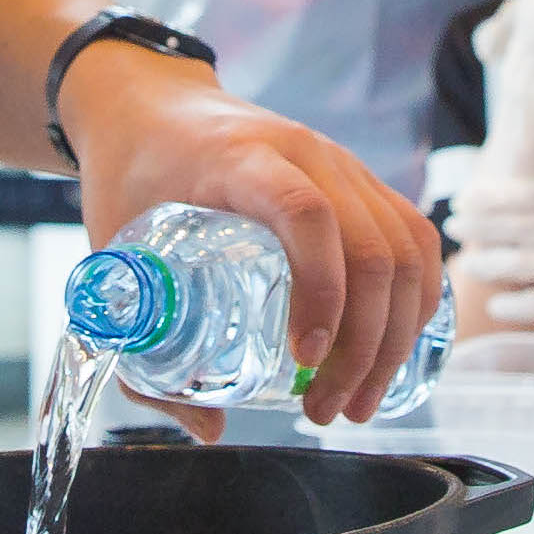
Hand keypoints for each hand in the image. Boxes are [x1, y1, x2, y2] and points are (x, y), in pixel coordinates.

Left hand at [64, 52, 448, 422]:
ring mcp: (343, 163)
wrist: (147, 102)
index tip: (303, 358)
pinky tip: (396, 349)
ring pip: (407, 248)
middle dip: (364, 345)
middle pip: (372, 247)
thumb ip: (145, 345)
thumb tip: (208, 431)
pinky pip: (415, 236)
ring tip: (360, 399)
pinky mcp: (359, 180)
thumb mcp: (116, 253)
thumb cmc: (130, 176)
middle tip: (327, 410)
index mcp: (242, 160)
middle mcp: (307, 154)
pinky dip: (418, 299)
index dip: (320, 289)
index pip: (306, 214)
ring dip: (395, 335)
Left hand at [452, 166, 533, 346]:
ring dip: (488, 261)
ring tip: (468, 262)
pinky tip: (497, 302)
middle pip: (515, 224)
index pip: (528, 191)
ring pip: (517, 261)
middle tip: (455, 225)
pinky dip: (512, 302)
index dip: (492, 195)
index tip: (468, 197)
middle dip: (480, 225)